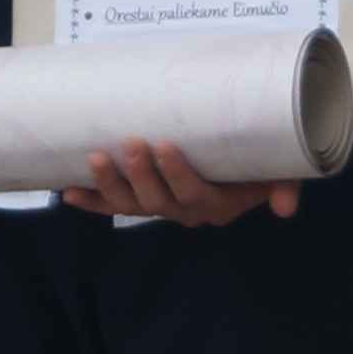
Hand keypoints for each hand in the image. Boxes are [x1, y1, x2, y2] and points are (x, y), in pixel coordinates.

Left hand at [60, 137, 297, 227]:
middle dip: (140, 174)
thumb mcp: (280, 171)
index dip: (177, 174)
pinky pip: (112, 207)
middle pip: (157, 201)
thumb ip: (285, 184)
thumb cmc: (259, 161)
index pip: (195, 195)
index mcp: (217, 205)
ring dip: (109, 185)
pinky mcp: (140, 200)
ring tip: (95, 158)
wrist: (243, 162)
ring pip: (130, 204)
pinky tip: (67, 192)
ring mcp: (160, 206)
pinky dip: (90, 202)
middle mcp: (186, 211)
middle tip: (130, 143)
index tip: (165, 145)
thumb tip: (285, 209)